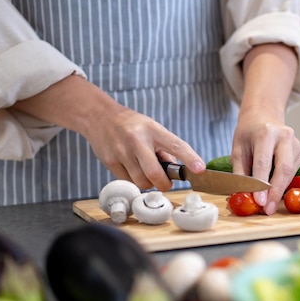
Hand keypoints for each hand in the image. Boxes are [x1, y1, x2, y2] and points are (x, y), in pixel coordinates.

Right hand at [83, 108, 205, 190]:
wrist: (99, 116)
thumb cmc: (132, 125)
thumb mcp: (153, 129)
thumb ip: (166, 150)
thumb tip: (175, 172)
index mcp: (154, 130)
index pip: (176, 145)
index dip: (190, 159)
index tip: (200, 169)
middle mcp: (138, 140)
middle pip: (154, 173)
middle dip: (164, 184)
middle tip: (166, 183)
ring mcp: (122, 151)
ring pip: (141, 181)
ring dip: (148, 183)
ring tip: (145, 170)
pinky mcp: (110, 162)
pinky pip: (128, 181)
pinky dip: (134, 180)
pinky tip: (132, 168)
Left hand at [231, 105, 299, 214]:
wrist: (263, 116)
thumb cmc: (248, 133)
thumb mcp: (238, 149)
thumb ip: (241, 172)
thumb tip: (244, 195)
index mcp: (266, 132)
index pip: (264, 162)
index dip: (262, 184)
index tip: (260, 202)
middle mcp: (285, 136)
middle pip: (284, 168)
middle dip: (276, 191)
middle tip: (268, 209)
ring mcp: (296, 143)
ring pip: (290, 172)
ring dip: (280, 190)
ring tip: (269, 204)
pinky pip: (293, 172)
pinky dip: (283, 183)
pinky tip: (274, 189)